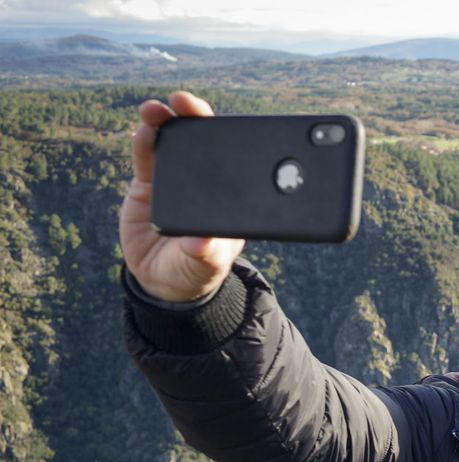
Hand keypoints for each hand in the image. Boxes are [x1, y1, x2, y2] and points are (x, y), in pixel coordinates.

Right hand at [119, 91, 244, 302]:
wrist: (161, 279)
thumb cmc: (195, 270)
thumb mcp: (204, 266)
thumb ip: (204, 254)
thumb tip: (201, 241)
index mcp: (229, 196)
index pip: (232, 159)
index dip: (227, 136)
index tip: (222, 122)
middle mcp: (205, 182)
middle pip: (203, 141)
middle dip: (194, 116)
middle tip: (183, 101)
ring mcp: (176, 179)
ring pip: (172, 143)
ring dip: (164, 122)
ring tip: (154, 110)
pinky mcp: (149, 183)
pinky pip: (146, 157)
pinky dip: (144, 142)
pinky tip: (143, 130)